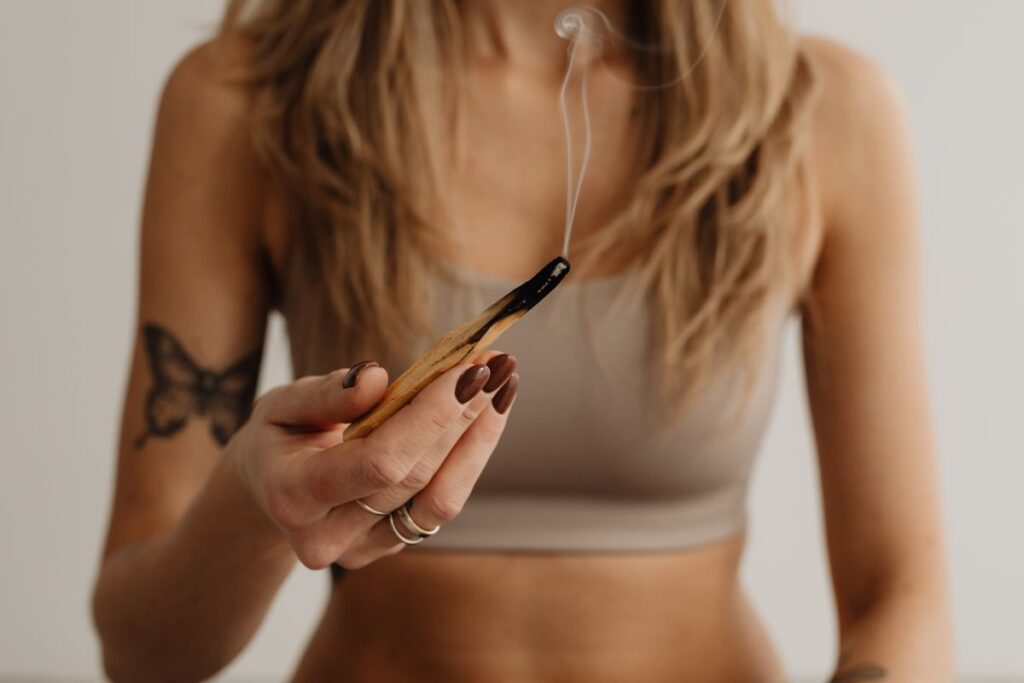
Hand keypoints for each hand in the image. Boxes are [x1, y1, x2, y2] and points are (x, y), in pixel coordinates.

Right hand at [227, 352, 517, 569]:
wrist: (269, 491)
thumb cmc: (278, 438)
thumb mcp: (280, 405)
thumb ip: (323, 395)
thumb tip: (376, 377)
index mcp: (293, 496)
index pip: (379, 461)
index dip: (430, 418)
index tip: (468, 370)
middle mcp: (329, 536)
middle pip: (416, 476)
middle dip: (464, 414)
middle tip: (499, 362)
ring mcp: (364, 548)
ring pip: (440, 498)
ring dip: (481, 436)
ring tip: (506, 382)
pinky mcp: (393, 543)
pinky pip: (441, 502)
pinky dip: (472, 454)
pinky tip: (489, 411)